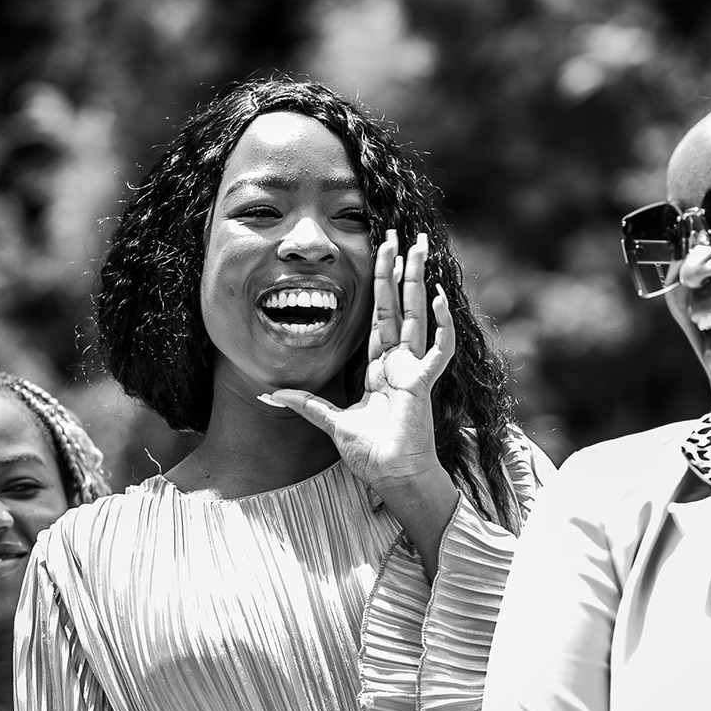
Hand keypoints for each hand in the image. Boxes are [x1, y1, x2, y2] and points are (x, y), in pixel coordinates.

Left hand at [261, 230, 459, 552]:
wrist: (390, 476)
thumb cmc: (368, 453)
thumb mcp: (328, 421)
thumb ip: (303, 402)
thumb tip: (268, 393)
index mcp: (378, 366)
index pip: (379, 316)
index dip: (379, 285)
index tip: (380, 254)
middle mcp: (398, 362)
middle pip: (398, 306)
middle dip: (398, 270)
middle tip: (398, 234)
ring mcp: (413, 370)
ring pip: (417, 315)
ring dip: (417, 281)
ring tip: (419, 247)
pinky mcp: (423, 383)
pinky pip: (438, 349)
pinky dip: (441, 324)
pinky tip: (439, 295)